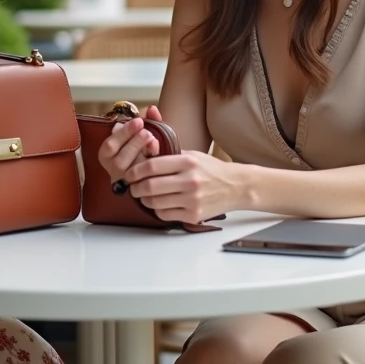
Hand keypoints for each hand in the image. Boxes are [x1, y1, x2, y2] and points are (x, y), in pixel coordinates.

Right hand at [96, 105, 162, 181]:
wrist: (163, 173)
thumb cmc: (150, 151)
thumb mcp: (147, 134)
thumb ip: (149, 121)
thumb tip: (152, 108)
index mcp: (109, 156)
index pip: (109, 146)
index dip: (124, 133)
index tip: (139, 121)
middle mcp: (115, 171)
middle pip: (118, 160)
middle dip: (133, 144)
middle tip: (147, 132)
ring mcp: (127, 183)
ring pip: (129, 172)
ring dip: (141, 156)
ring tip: (154, 141)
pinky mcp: (139, 192)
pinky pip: (143, 182)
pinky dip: (151, 167)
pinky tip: (160, 157)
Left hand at [124, 149, 240, 224]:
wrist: (235, 186)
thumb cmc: (211, 169)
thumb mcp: (192, 155)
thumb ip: (169, 153)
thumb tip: (143, 150)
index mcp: (187, 162)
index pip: (152, 166)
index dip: (135, 171)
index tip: (129, 174)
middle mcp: (190, 181)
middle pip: (150, 186)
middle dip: (135, 188)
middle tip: (132, 187)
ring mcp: (192, 200)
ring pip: (155, 203)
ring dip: (144, 200)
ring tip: (144, 195)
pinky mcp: (193, 215)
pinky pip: (165, 215)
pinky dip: (157, 210)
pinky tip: (159, 204)